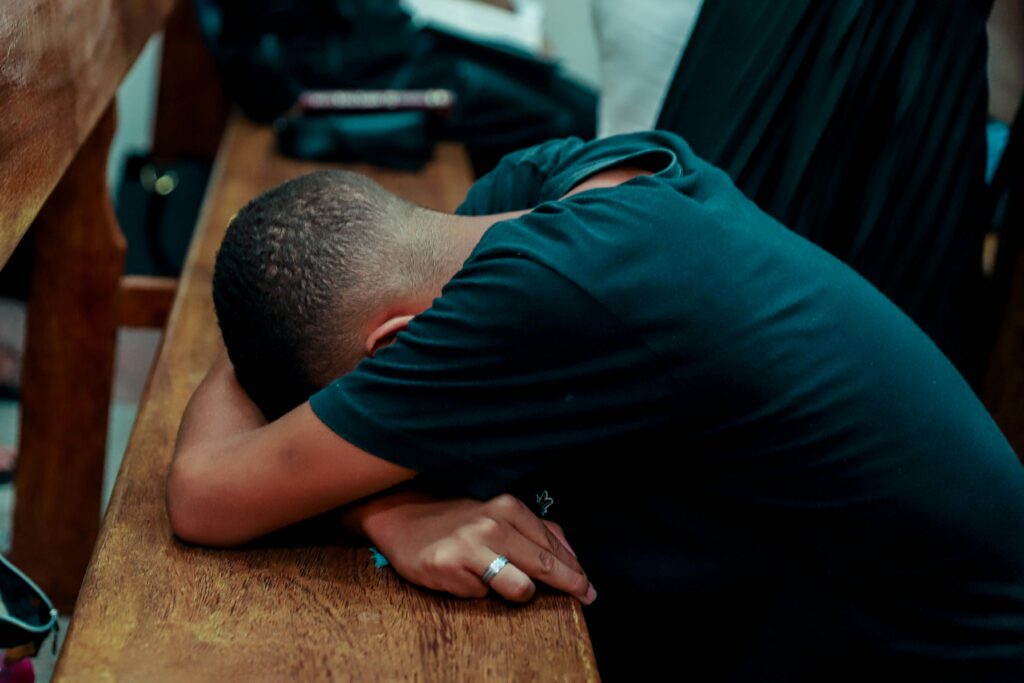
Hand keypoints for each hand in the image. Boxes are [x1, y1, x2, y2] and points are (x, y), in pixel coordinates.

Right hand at [343, 492, 595, 604]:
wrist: (406, 521)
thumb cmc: (461, 523)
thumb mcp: (501, 515)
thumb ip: (539, 531)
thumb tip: (573, 557)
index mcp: (509, 508)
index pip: (553, 545)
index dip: (575, 570)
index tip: (588, 587)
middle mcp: (492, 524)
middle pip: (544, 566)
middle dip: (569, 585)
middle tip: (585, 596)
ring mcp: (469, 546)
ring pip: (520, 587)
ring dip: (521, 592)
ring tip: (508, 585)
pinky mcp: (448, 568)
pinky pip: (482, 595)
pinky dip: (479, 592)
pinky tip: (466, 577)